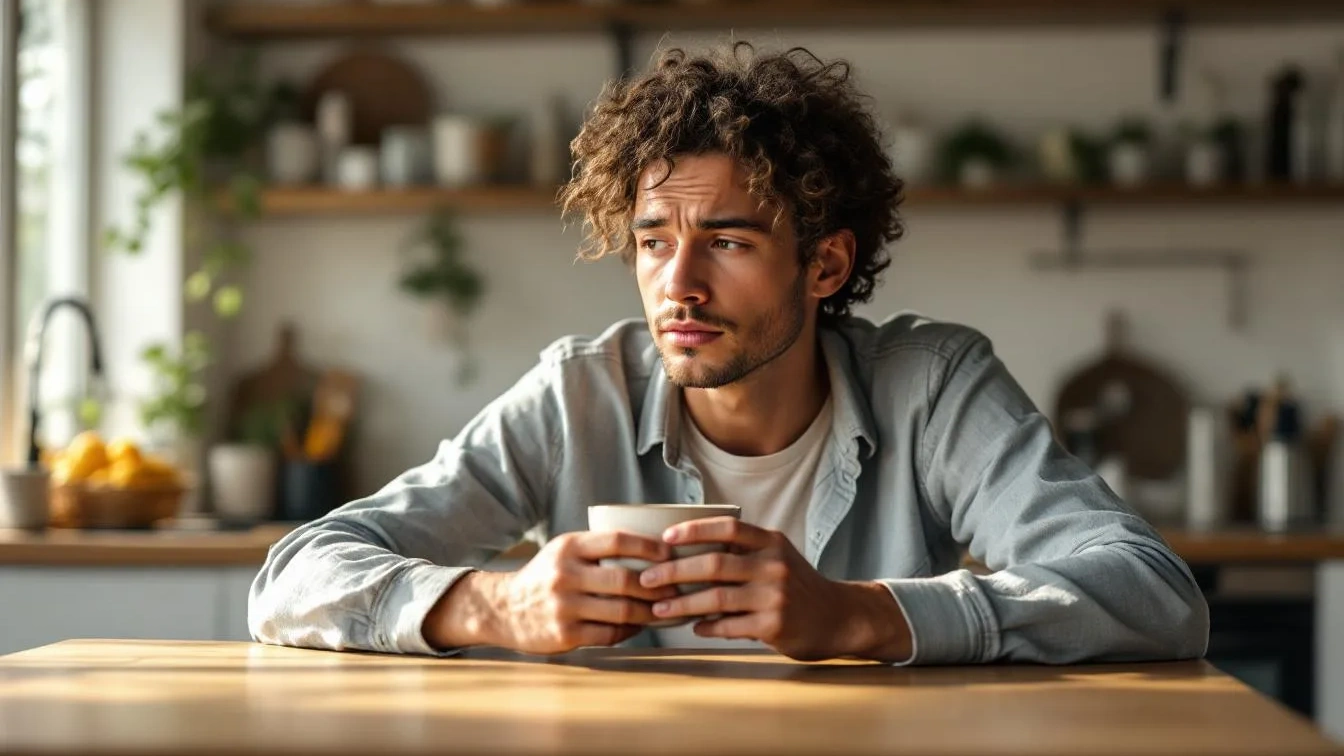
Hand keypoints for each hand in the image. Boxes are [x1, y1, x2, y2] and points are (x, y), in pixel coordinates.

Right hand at [424, 531, 678, 654]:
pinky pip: (609, 633)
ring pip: (621, 610)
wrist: (504, 609)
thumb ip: (598, 547)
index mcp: (568, 547)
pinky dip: (630, 630)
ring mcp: (564, 606)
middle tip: (677, 588)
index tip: (670, 553)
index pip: (617, 541)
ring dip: (650, 612)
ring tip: (665, 610)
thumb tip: (653, 549)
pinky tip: (639, 625)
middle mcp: (565, 574)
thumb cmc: (545, 576)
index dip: (649, 546)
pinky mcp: (564, 634)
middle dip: (657, 586)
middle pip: (624, 579)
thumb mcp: (564, 551)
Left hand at [638, 517, 912, 661]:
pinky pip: (729, 626)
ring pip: (715, 599)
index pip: (728, 528)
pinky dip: (706, 627)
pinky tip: (693, 626)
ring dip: (681, 605)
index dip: (693, 530)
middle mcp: (774, 565)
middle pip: (713, 565)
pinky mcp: (774, 626)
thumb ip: (742, 551)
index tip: (664, 538)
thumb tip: (686, 550)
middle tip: (647, 579)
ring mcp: (774, 596)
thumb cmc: (797, 585)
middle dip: (673, 572)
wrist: (838, 617)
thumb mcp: (777, 555)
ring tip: (658, 609)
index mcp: (771, 542)